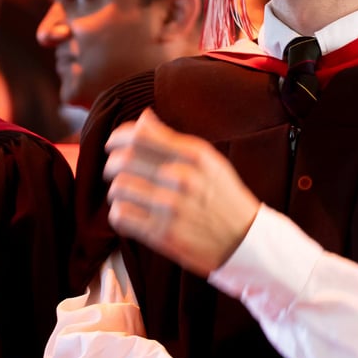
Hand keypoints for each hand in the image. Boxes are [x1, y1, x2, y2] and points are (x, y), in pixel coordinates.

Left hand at [103, 108, 260, 276]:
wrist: (246, 241)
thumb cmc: (223, 196)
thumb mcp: (208, 160)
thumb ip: (173, 139)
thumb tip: (144, 117)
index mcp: (193, 155)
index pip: (139, 135)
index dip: (118, 137)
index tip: (113, 143)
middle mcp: (182, 178)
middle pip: (123, 160)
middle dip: (112, 163)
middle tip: (115, 170)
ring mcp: (171, 208)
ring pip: (119, 188)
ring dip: (116, 190)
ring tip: (125, 193)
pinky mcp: (163, 235)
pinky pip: (121, 216)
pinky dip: (119, 213)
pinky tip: (129, 212)